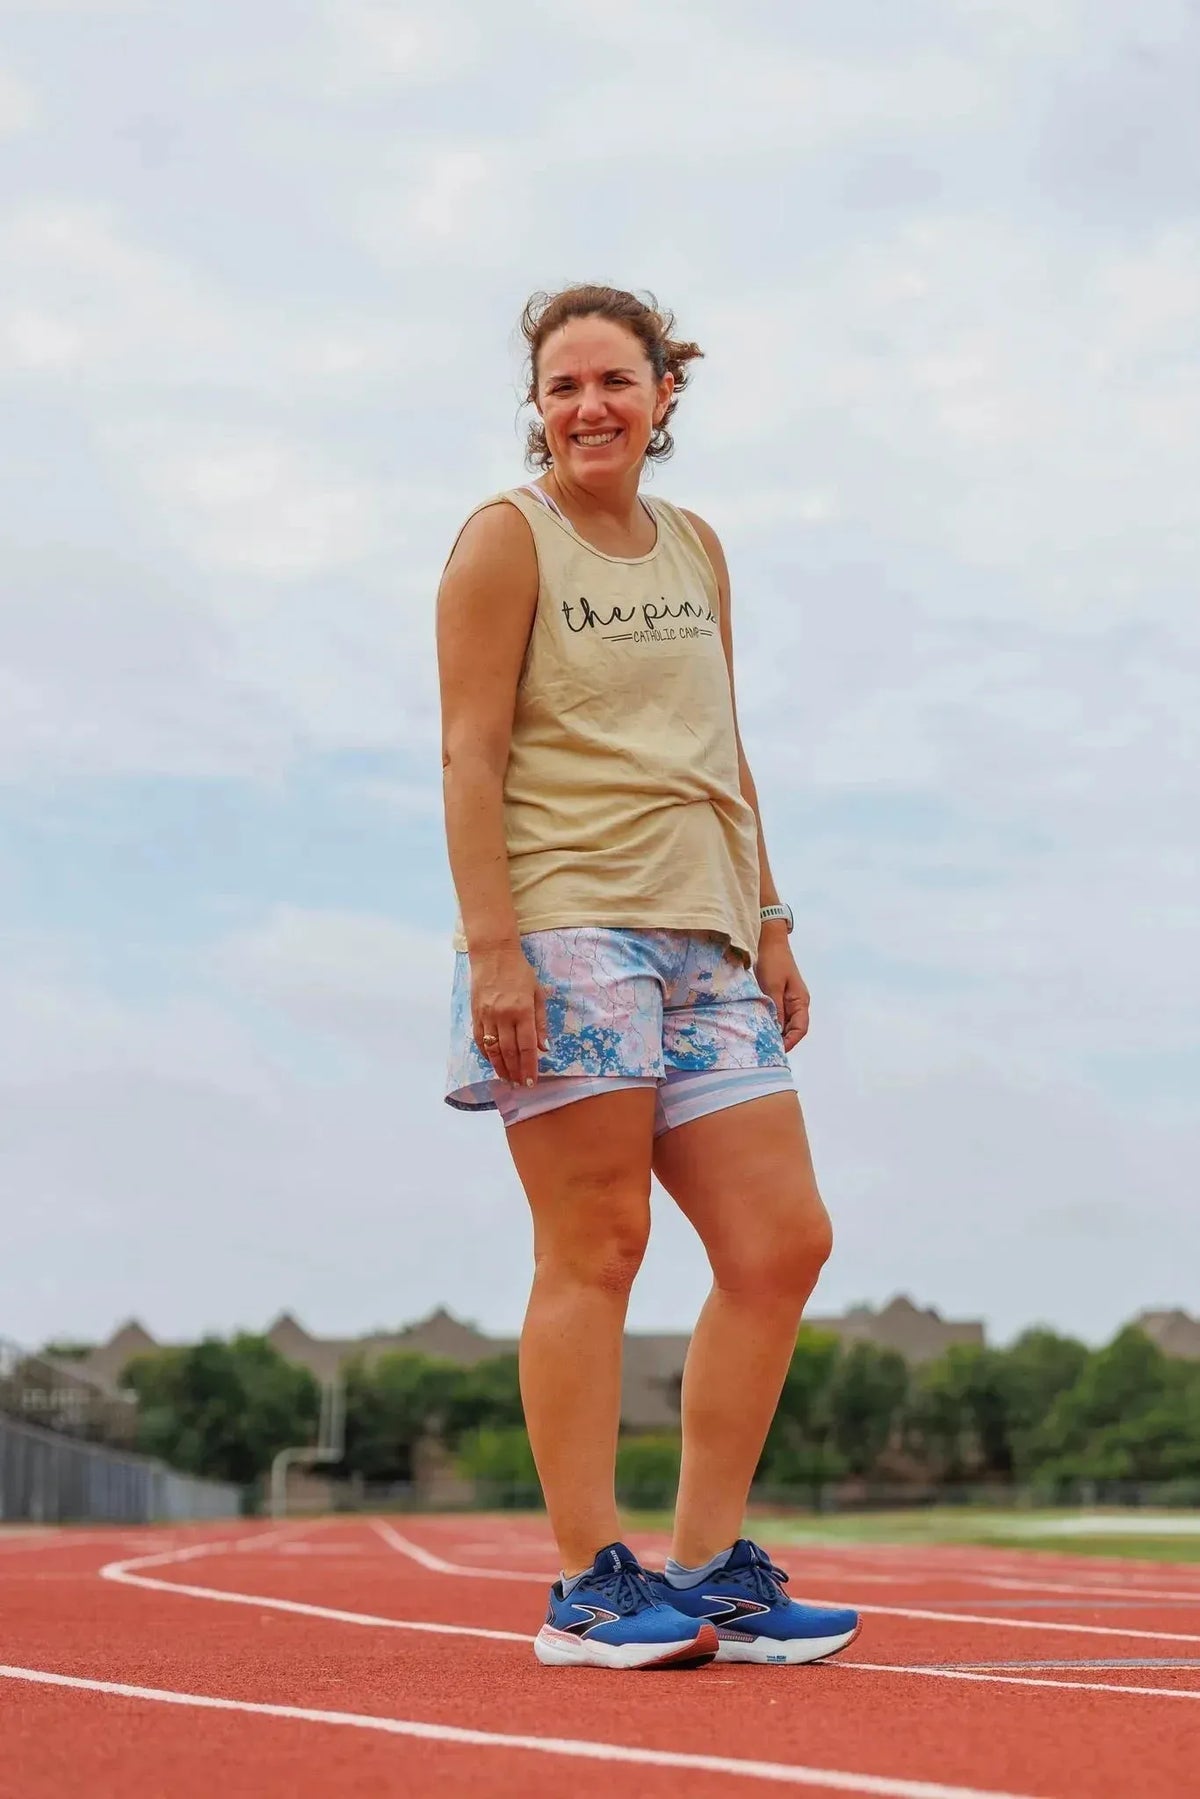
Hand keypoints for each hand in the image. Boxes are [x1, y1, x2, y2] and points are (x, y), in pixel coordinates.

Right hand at [470, 941, 549, 1086]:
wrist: (493, 954)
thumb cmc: (520, 972)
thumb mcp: (538, 993)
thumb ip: (541, 1022)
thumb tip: (544, 1048)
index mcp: (522, 1010)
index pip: (527, 1046)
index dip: (529, 1066)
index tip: (532, 1081)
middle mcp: (503, 1016)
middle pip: (509, 1052)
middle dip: (515, 1072)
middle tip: (520, 1085)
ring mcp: (487, 1016)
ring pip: (493, 1049)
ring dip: (500, 1068)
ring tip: (507, 1079)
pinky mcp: (476, 1014)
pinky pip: (480, 1040)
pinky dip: (486, 1054)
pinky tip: (493, 1062)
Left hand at [755, 925, 810, 1051]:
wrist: (769, 941)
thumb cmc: (773, 961)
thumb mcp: (773, 986)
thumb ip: (776, 1009)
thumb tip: (776, 1030)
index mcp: (801, 1001)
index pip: (800, 1029)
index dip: (790, 1042)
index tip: (776, 1050)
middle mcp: (798, 1003)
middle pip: (793, 1029)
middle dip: (782, 1041)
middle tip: (766, 1050)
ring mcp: (789, 1000)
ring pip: (785, 1024)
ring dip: (776, 1033)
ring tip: (761, 1042)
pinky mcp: (779, 996)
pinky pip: (778, 1015)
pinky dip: (771, 1023)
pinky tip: (759, 1028)